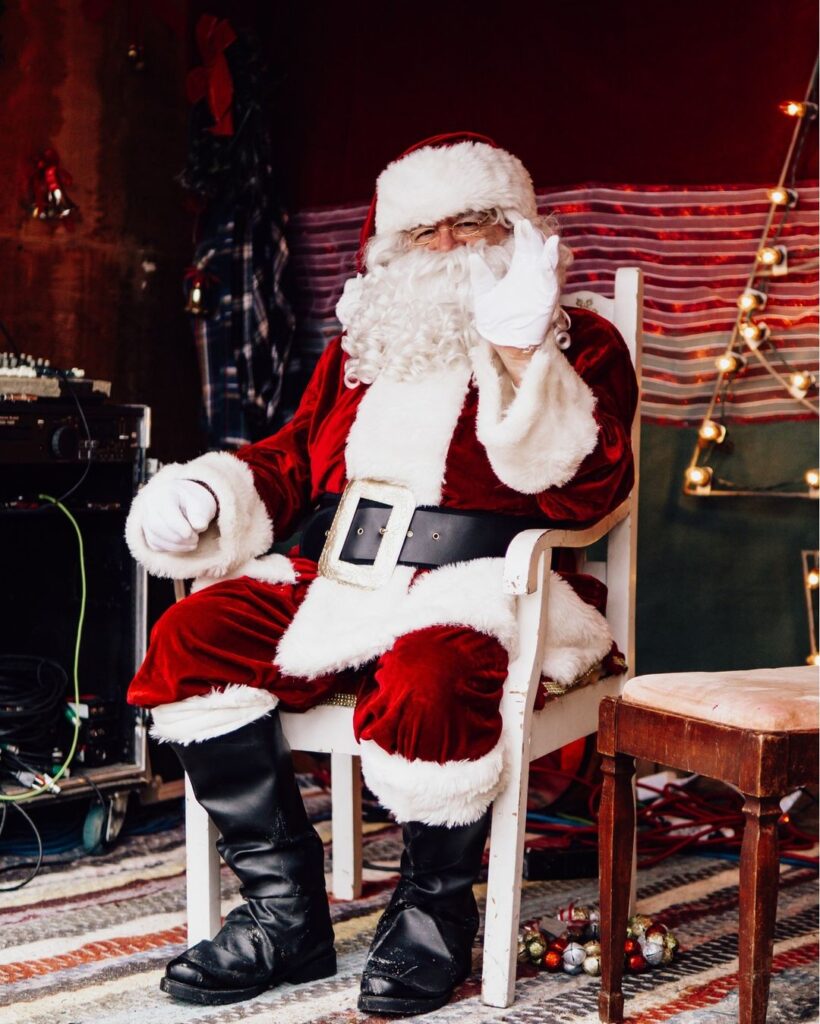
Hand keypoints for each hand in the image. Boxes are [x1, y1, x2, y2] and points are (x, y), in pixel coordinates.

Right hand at [141, 479, 217, 552]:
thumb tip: (200, 526)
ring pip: (154, 537)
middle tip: (195, 540)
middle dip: (178, 538)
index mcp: (164, 494)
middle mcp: (150, 505)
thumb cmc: (195, 501)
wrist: (186, 500)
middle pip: (157, 526)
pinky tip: (184, 545)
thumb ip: (201, 514)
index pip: (166, 513)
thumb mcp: (202, 503)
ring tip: (193, 543)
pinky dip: (170, 548)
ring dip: (175, 546)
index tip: (194, 535)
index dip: (180, 527)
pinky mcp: (147, 531)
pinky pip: (154, 544)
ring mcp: (146, 519)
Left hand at [469, 220, 560, 348]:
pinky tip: (551, 255)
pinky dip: (551, 268)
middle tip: (528, 225)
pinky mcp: (547, 298)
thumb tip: (473, 257)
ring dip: (548, 251)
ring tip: (548, 238)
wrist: (505, 342)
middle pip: (536, 251)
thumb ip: (481, 277)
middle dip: (534, 238)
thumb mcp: (484, 295)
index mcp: (518, 271)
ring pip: (547, 263)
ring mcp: (541, 286)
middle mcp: (532, 275)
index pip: (523, 247)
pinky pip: (551, 281)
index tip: (521, 223)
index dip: (523, 235)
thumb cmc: (495, 320)